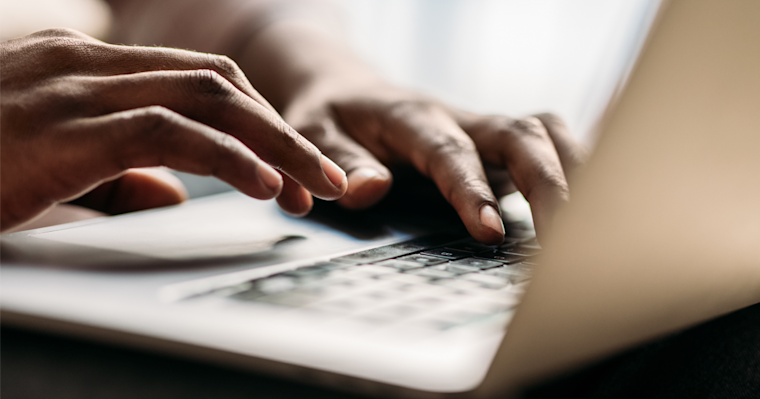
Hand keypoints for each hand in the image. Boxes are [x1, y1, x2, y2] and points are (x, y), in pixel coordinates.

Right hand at [0, 29, 346, 232]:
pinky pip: (170, 134)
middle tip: (325, 176)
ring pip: (209, 101)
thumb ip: (116, 176)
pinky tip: (266, 185)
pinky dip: (228, 159)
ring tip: (315, 185)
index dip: (256, 123)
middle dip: (282, 131)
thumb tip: (173, 194)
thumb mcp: (49, 167)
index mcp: (86, 67)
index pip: (199, 80)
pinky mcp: (67, 126)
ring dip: (274, 145)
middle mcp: (87, 63)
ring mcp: (77, 88)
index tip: (292, 165)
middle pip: (219, 84)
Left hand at [283, 80, 586, 243]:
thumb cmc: (330, 116)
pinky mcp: (495, 144)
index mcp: (411, 116)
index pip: (450, 152)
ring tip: (593, 223)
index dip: (472, 190)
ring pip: (543, 134)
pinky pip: (546, 143)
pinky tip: (592, 200)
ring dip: (574, 171)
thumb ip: (339, 161)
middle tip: (565, 239)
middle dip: (548, 184)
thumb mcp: (312, 132)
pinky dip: (574, 165)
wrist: (348, 90)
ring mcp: (482, 130)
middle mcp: (458, 118)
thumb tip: (372, 190)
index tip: (491, 232)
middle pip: (518, 136)